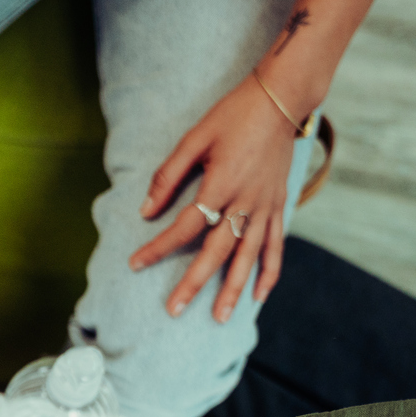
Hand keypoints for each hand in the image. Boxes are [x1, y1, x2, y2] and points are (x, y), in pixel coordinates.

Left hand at [130, 75, 298, 321]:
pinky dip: (269, 271)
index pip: (184, 226)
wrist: (279, 100)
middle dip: (193, 283)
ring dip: (233, 288)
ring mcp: (265, 206)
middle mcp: (245, 201)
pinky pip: (275, 245)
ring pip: (248, 256)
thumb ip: (168, 176)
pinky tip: (259, 295)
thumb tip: (145, 211)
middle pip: (216, 251)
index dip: (158, 247)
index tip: (135, 263)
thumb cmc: (232, 116)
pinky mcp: (279, 205)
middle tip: (174, 310)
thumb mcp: (194, 139)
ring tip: (219, 316)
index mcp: (220, 184)